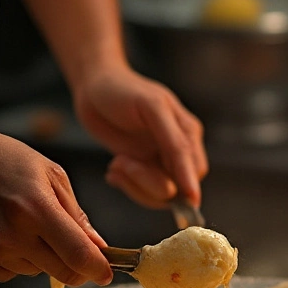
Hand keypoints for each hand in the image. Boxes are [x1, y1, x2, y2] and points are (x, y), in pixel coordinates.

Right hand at [0, 119, 112, 286]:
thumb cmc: (7, 160)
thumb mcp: (52, 175)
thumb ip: (78, 215)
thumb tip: (99, 249)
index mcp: (37, 208)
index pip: (79, 255)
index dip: (99, 269)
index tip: (107, 273)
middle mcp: (13, 234)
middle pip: (63, 273)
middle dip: (77, 267)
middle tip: (76, 249)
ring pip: (39, 273)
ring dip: (44, 257)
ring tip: (26, 223)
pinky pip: (15, 273)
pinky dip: (20, 260)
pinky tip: (7, 232)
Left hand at [71, 65, 207, 208]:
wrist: (93, 87)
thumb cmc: (122, 89)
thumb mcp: (152, 108)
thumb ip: (175, 142)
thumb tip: (194, 177)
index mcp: (188, 133)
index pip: (195, 170)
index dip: (186, 186)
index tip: (178, 200)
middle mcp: (177, 150)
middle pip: (176, 187)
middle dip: (147, 182)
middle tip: (121, 162)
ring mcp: (158, 160)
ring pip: (157, 194)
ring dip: (133, 184)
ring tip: (115, 165)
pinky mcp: (141, 167)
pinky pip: (141, 191)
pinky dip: (125, 185)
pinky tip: (112, 171)